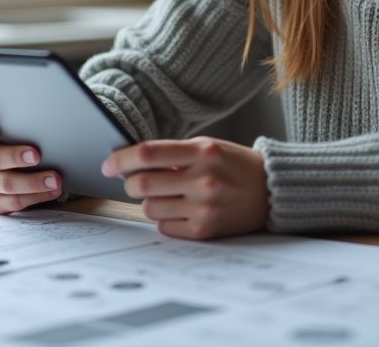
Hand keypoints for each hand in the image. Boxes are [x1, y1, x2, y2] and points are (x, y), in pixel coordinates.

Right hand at [0, 121, 61, 213]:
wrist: (11, 174)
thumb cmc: (16, 150)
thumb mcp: (13, 138)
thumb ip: (19, 133)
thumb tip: (46, 129)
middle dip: (15, 157)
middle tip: (36, 156)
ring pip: (7, 184)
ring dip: (33, 182)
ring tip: (54, 179)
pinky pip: (15, 202)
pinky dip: (37, 197)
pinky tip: (52, 191)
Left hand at [102, 136, 267, 239]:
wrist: (271, 190)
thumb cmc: (234, 165)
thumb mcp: (207, 147)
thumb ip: (173, 153)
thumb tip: (131, 163)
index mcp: (202, 152)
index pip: (148, 153)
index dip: (121, 159)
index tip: (108, 164)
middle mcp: (203, 180)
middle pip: (142, 184)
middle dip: (131, 184)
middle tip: (135, 182)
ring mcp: (204, 208)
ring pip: (150, 208)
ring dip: (150, 201)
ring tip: (168, 195)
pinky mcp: (205, 231)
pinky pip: (164, 227)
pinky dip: (165, 218)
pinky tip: (180, 209)